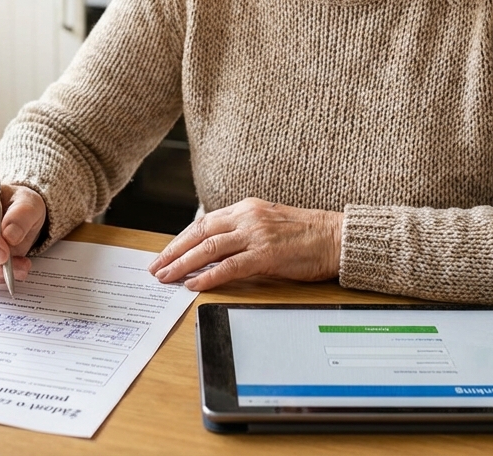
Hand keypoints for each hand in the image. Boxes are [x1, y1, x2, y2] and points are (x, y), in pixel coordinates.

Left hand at [147, 198, 342, 290]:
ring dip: (183, 264)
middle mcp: (247, 217)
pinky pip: (230, 266)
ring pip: (209, 248)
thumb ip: (243, 233)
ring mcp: (256, 235)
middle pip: (199, 233)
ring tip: (166, 277)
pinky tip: (194, 285)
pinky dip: (208, 276)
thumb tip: (215, 252)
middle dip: (173, 251)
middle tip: (155, 267)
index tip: (166, 253)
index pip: (204, 223)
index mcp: (246, 208)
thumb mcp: (269, 225)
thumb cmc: (307, 235)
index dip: (181, 239)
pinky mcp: (266, 254)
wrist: (337, 237)